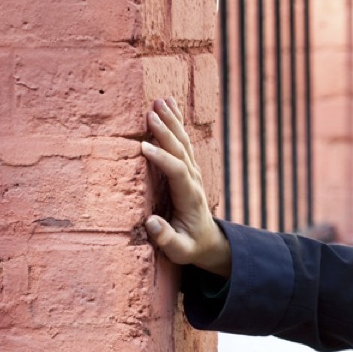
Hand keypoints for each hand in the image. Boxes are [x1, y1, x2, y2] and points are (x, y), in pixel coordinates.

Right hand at [141, 98, 230, 277]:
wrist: (209, 241)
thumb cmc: (191, 246)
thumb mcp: (180, 251)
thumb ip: (167, 238)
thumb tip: (151, 223)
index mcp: (190, 197)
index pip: (177, 173)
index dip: (162, 160)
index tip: (143, 148)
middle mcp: (194, 180)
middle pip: (181, 151)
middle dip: (166, 132)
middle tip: (150, 113)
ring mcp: (193, 172)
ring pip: (183, 142)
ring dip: (172, 121)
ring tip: (159, 100)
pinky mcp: (189, 168)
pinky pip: (183, 141)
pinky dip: (176, 122)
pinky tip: (169, 103)